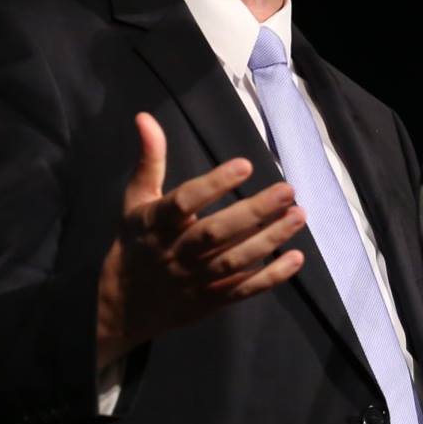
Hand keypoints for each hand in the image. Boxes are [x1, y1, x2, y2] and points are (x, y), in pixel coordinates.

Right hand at [96, 113, 309, 366]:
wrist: (123, 306)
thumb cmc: (136, 242)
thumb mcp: (135, 200)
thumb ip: (149, 160)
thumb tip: (145, 117)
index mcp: (156, 223)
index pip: (185, 202)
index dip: (214, 184)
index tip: (246, 164)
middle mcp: (176, 252)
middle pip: (216, 233)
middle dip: (254, 212)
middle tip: (287, 190)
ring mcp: (195, 280)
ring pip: (234, 261)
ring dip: (269, 240)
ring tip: (299, 215)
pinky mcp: (210, 301)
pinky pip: (242, 290)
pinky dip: (270, 277)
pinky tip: (296, 258)